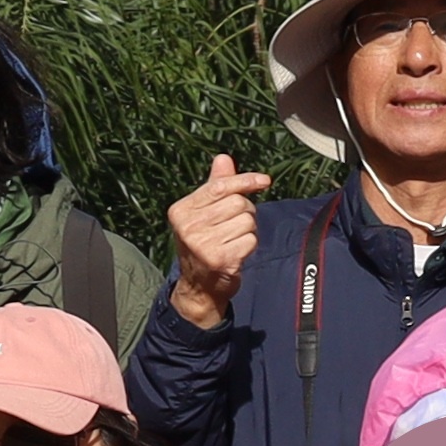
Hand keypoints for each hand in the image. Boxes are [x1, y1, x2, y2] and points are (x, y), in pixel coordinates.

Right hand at [165, 150, 259, 325]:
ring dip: (247, 230)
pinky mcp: (220, 259)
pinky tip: (236, 252)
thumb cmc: (203, 244)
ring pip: (247, 221)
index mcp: (181, 211)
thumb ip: (214, 186)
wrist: (198, 286)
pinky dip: (249, 245)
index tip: (264, 181)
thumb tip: (223, 158)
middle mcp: (188, 226)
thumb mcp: (202, 213)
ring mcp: (203, 244)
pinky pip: (251, 240)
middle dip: (244, 212)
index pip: (219, 187)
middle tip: (232, 226)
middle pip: (237, 203)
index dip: (245, 180)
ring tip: (232, 240)